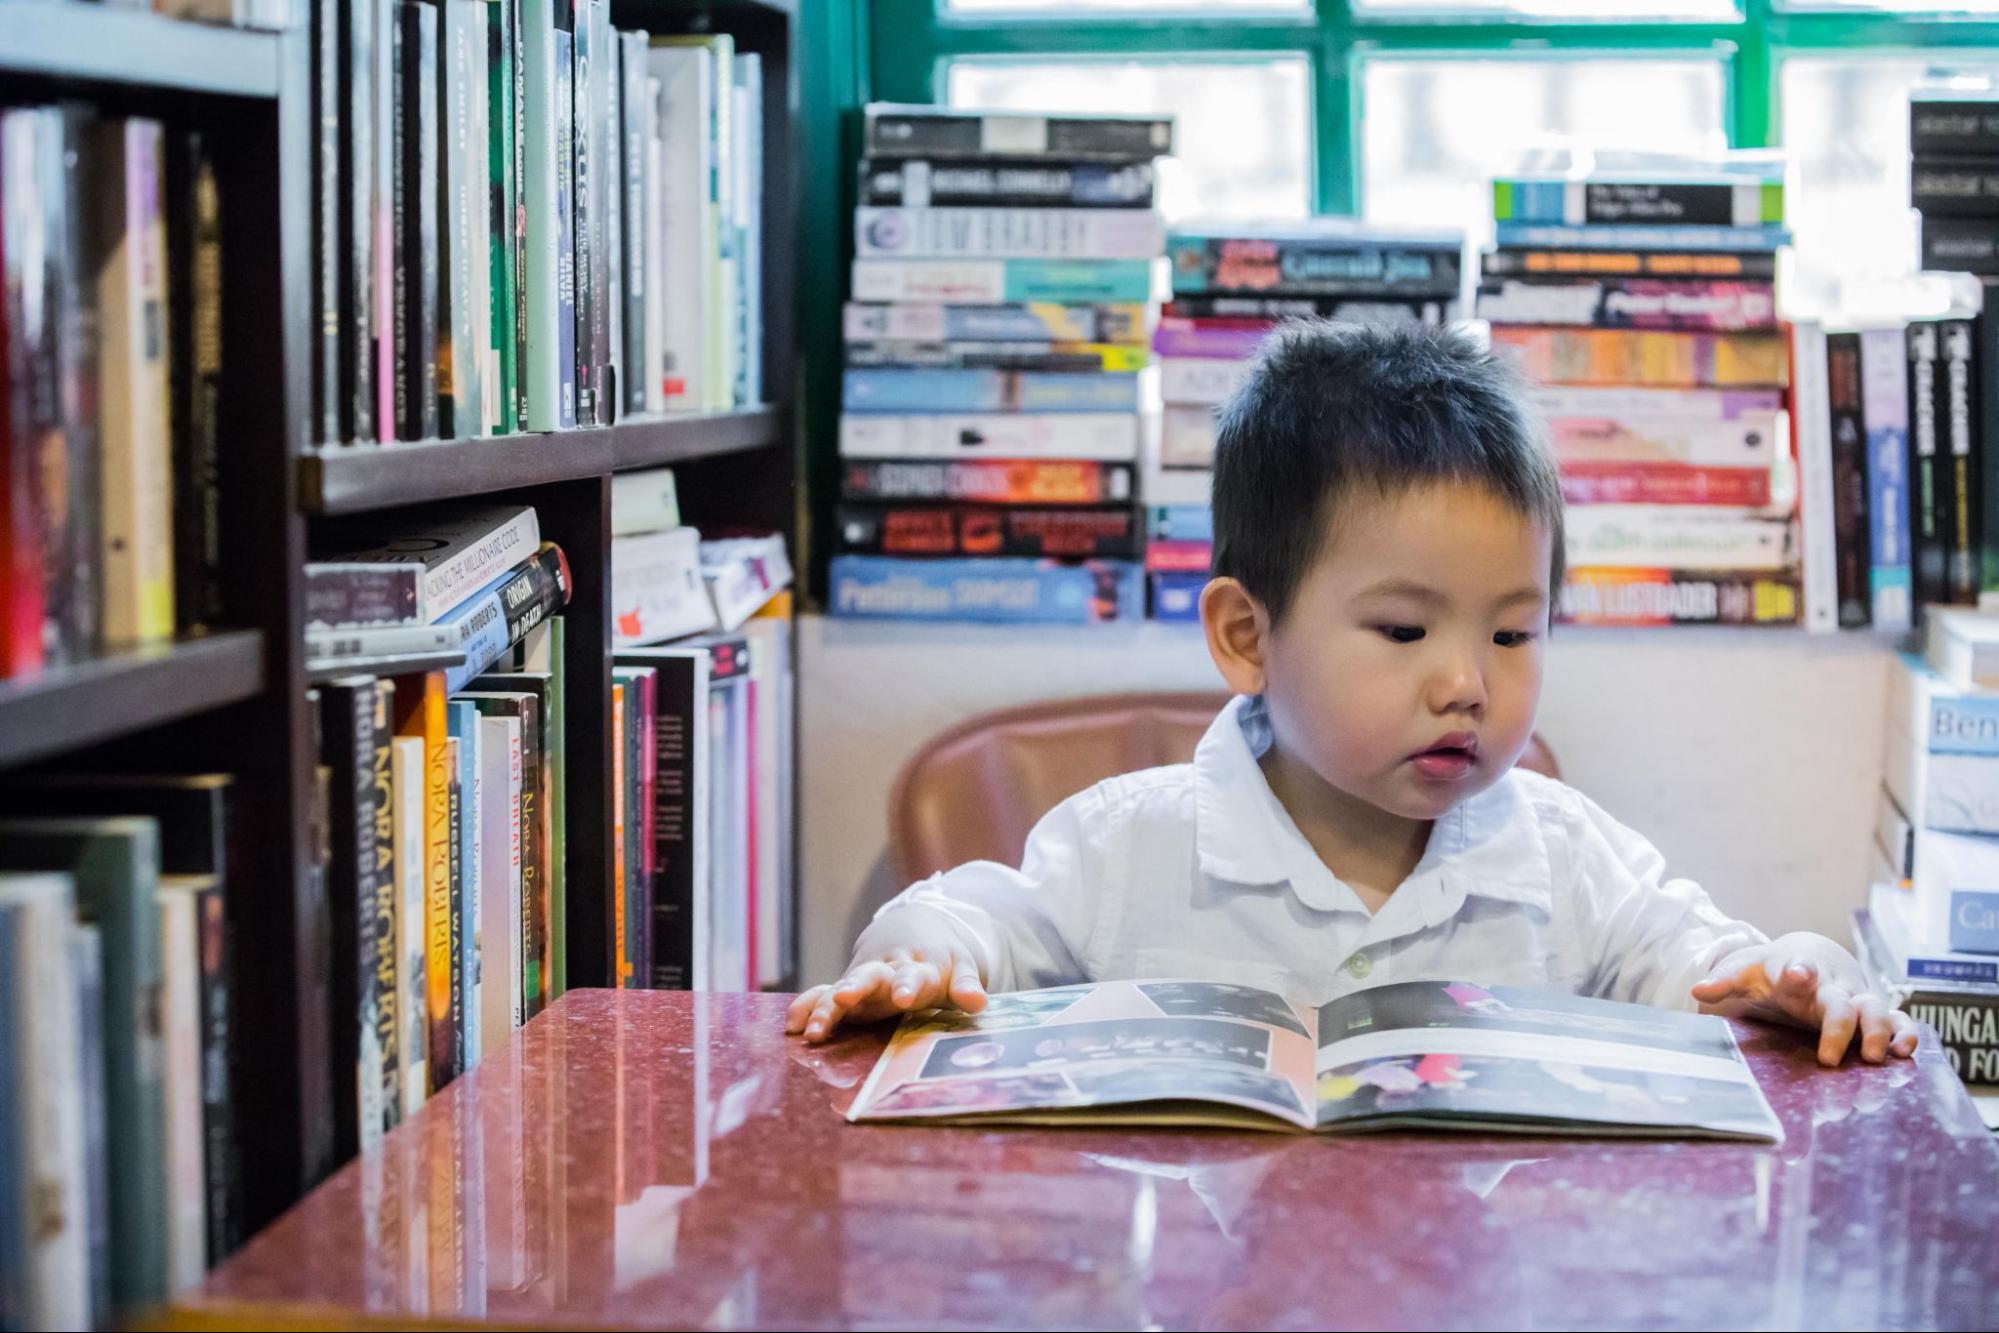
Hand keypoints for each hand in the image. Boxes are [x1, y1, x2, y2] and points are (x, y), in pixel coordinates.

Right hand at [784, 944, 987, 1044]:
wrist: (912, 931)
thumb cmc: (940, 961)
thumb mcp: (960, 969)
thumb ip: (966, 986)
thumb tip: (978, 1002)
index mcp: (919, 968)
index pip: (915, 976)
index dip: (909, 985)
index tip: (905, 997)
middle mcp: (886, 972)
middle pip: (870, 976)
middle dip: (856, 987)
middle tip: (844, 997)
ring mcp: (863, 981)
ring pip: (841, 988)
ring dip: (826, 1006)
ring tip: (812, 1030)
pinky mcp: (846, 990)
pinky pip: (822, 995)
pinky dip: (807, 1006)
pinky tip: (791, 1024)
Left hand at [1690, 945, 1918, 1066]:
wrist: (1806, 959)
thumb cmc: (1771, 971)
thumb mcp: (1745, 973)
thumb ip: (1724, 982)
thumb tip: (1697, 990)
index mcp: (1796, 972)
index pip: (1798, 969)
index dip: (1798, 972)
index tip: (1796, 975)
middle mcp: (1830, 985)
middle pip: (1840, 1002)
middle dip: (1838, 1026)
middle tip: (1829, 1057)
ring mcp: (1855, 998)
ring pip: (1874, 1011)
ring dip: (1877, 1032)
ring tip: (1873, 1057)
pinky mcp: (1872, 1013)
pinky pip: (1896, 1020)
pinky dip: (1905, 1032)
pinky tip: (1906, 1052)